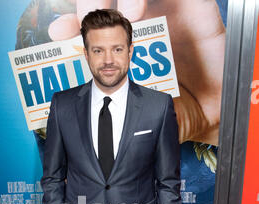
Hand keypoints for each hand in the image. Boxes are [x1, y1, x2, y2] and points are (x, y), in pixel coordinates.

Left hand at [48, 0, 224, 144]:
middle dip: (92, 2)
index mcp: (129, 45)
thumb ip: (125, 114)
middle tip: (85, 16)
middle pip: (110, 0)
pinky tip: (135, 10)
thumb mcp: (144, 117)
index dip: (74, 24)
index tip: (57, 32)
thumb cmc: (183, 112)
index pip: (96, 28)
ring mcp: (168, 11)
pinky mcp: (194, 6)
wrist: (220, 109)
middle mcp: (145, 24)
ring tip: (122, 15)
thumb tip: (93, 117)